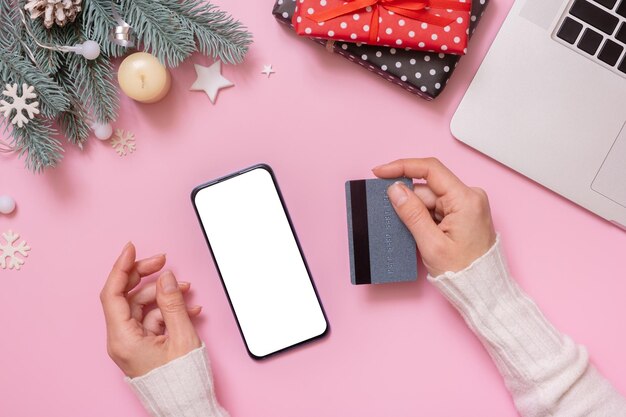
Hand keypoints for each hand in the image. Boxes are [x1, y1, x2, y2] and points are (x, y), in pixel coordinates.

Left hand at [100, 243, 201, 377]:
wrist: (186, 406)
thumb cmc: (182, 380)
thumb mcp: (182, 337)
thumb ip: (173, 303)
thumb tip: (166, 277)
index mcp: (123, 339)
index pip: (113, 294)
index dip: (121, 267)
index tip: (132, 249)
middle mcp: (122, 340)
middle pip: (127, 296)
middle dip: (146, 276)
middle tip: (163, 261)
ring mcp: (132, 343)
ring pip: (142, 305)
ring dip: (164, 294)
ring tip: (186, 290)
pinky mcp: (143, 345)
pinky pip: (152, 318)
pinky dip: (168, 309)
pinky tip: (188, 307)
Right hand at [373, 158, 495, 276]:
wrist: (484, 289)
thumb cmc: (465, 272)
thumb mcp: (431, 244)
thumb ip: (412, 213)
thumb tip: (395, 190)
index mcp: (466, 199)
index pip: (430, 169)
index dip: (402, 167)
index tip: (380, 172)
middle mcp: (469, 196)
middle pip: (427, 187)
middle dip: (408, 202)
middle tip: (395, 220)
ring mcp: (467, 204)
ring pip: (430, 198)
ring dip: (417, 214)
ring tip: (416, 236)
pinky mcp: (463, 212)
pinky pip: (436, 207)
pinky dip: (424, 217)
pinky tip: (421, 233)